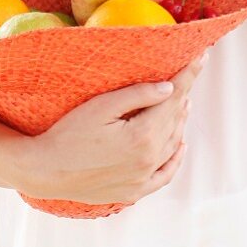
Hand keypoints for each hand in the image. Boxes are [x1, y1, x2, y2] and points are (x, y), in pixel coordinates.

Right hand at [14, 54, 207, 204]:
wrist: (45, 172)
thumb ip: (137, 96)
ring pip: (173, 143)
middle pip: (175, 119)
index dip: (188, 74)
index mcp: (143, 136)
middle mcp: (149, 159)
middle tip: (190, 70)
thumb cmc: (68, 134)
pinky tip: (180, 144)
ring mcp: (143, 178)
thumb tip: (170, 88)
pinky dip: (176, 157)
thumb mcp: (100, 107)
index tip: (201, 56)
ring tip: (183, 99)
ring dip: (180, 119)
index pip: (173, 98)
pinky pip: (165, 174)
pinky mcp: (134, 191)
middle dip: (184, 92)